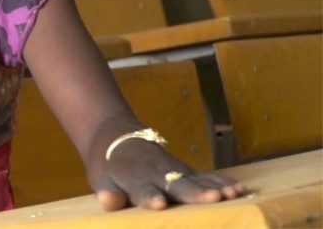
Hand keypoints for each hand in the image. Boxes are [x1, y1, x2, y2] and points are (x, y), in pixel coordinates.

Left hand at [94, 139, 246, 210]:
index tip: (159, 204)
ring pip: (197, 180)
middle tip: (212, 199)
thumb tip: (107, 200)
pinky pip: (207, 178)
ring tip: (234, 194)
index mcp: (134, 179)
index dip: (150, 196)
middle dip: (194, 193)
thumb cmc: (112, 170)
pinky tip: (241, 189)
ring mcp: (176, 171)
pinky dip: (223, 182)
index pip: (142, 189)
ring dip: (216, 187)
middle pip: (177, 184)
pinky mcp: (188, 172)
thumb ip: (108, 193)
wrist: (120, 140)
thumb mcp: (103, 180)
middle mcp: (158, 174)